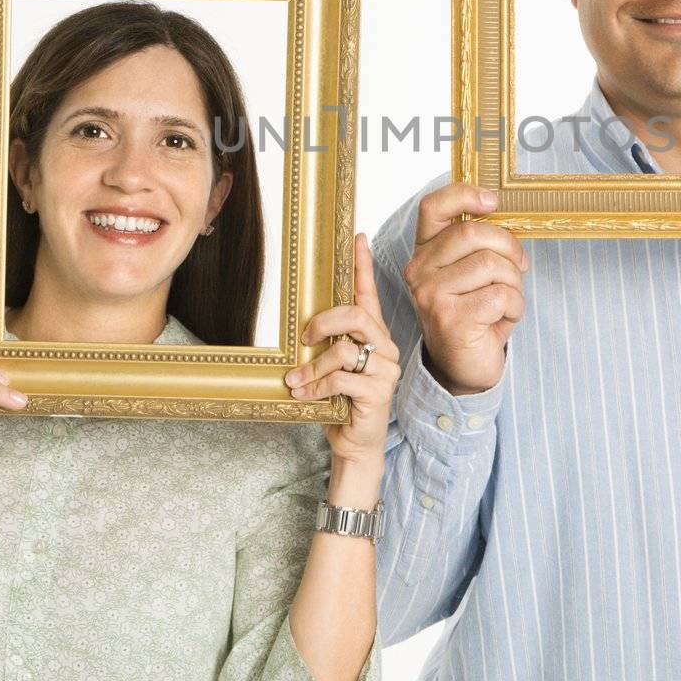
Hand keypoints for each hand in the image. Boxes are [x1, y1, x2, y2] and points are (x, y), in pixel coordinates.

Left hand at [288, 234, 400, 469]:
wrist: (354, 444)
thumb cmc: (340, 402)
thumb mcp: (331, 367)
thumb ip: (325, 344)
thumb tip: (300, 324)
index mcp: (372, 335)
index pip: (368, 293)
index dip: (363, 265)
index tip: (357, 237)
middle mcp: (383, 347)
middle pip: (355, 315)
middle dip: (323, 322)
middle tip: (303, 336)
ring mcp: (384, 369)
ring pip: (344, 351)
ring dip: (311, 368)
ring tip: (296, 382)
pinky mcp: (378, 393)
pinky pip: (340, 380)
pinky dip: (315, 387)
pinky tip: (305, 397)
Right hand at [401, 183, 526, 394]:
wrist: (463, 367)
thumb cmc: (474, 314)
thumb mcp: (471, 272)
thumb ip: (477, 243)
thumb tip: (498, 210)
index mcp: (424, 252)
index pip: (433, 207)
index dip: (464, 194)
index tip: (492, 201)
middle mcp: (419, 271)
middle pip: (472, 234)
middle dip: (508, 247)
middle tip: (521, 264)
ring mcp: (431, 296)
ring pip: (490, 265)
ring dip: (513, 283)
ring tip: (508, 299)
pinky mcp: (451, 320)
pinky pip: (500, 296)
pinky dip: (514, 306)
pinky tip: (504, 318)